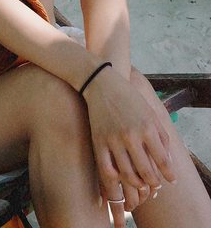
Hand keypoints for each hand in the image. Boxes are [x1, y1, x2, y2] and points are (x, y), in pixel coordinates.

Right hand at [82, 66, 175, 220]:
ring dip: (136, 185)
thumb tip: (168, 162)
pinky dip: (115, 181)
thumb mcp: (150, 113)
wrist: (101, 83)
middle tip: (154, 184)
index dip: (169, 174)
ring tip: (140, 184)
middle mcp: (131, 135)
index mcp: (147, 127)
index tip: (170, 179)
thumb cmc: (128, 97)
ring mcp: (113, 140)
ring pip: (127, 175)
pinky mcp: (98, 141)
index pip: (163, 161)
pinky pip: (107, 169)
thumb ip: (162, 137)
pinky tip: (120, 180)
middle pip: (146, 172)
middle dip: (153, 183)